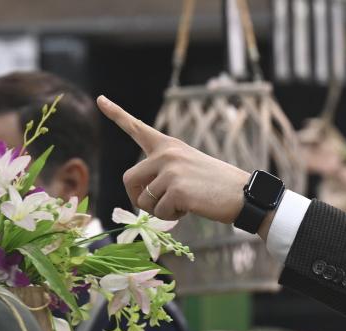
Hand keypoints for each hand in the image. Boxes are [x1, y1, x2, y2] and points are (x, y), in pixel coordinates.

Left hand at [97, 95, 258, 227]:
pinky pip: (160, 212)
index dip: (117, 113)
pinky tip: (192, 208)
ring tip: (185, 203)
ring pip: (144, 201)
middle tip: (156, 206)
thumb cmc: (218, 186)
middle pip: (129, 179)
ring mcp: (171, 171)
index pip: (138, 128)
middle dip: (138, 198)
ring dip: (160, 210)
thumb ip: (163, 174)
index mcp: (169, 146)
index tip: (100, 99)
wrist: (244, 195)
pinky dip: (173, 217)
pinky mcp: (177, 190)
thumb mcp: (189, 168)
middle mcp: (166, 154)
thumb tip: (141, 199)